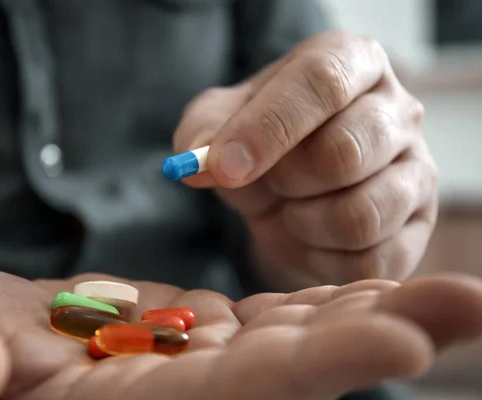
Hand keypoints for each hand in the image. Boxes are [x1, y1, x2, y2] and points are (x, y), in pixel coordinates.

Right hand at [0, 271, 481, 399]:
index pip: (234, 397)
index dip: (312, 369)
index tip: (400, 336)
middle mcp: (177, 396)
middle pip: (292, 370)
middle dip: (378, 336)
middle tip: (470, 301)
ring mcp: (191, 366)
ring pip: (294, 340)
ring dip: (367, 310)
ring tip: (448, 289)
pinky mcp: (193, 336)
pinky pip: (271, 321)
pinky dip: (321, 302)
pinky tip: (372, 282)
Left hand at [173, 30, 437, 288]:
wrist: (291, 195)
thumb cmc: (261, 147)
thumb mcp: (220, 125)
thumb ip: (203, 134)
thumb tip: (200, 164)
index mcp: (352, 62)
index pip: (322, 82)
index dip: (268, 127)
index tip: (226, 166)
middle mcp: (397, 111)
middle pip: (344, 152)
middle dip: (284, 180)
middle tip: (270, 182)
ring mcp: (416, 172)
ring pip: (359, 214)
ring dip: (302, 222)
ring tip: (292, 208)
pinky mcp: (415, 230)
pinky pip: (369, 258)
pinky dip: (321, 257)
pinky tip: (313, 237)